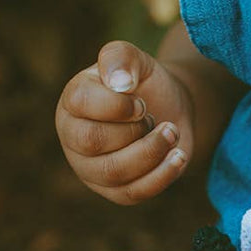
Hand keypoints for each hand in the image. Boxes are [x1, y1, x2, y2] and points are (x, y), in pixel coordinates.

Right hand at [55, 40, 195, 204]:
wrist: (169, 111)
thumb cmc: (145, 85)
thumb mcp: (136, 61)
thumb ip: (121, 57)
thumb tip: (120, 82)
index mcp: (71, 103)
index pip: (81, 104)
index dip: (117, 104)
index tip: (140, 101)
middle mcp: (74, 138)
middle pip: (93, 141)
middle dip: (134, 129)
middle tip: (153, 117)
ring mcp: (92, 170)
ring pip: (114, 171)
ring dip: (151, 150)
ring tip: (171, 132)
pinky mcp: (116, 192)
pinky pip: (134, 193)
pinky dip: (161, 175)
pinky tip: (178, 156)